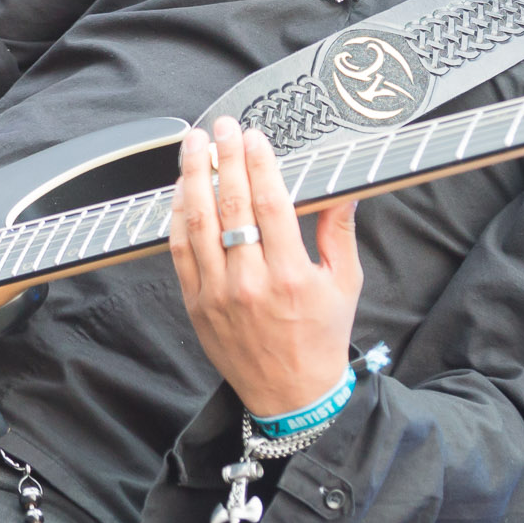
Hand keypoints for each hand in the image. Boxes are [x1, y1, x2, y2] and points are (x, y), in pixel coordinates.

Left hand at [167, 116, 360, 416]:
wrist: (291, 395)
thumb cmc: (321, 338)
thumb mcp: (345, 283)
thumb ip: (339, 231)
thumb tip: (344, 187)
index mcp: (291, 276)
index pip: (270, 204)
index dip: (259, 164)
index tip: (254, 137)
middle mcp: (250, 283)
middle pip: (232, 206)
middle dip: (225, 158)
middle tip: (222, 127)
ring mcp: (218, 294)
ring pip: (198, 223)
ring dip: (193, 177)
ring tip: (195, 145)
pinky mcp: (196, 303)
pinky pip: (180, 251)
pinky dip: (178, 215)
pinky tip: (183, 189)